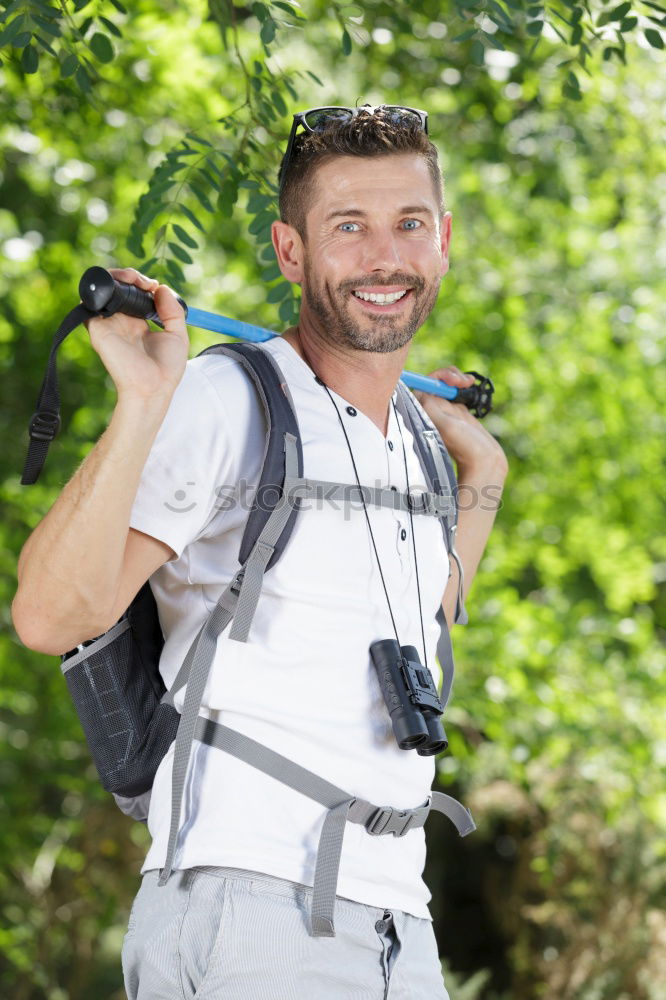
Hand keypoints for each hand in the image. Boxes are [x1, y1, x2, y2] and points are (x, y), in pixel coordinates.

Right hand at [85, 267, 188, 401]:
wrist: (152, 388)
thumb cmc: (165, 370)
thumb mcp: (178, 335)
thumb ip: (173, 311)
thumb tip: (162, 287)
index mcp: (138, 324)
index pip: (135, 295)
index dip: (143, 284)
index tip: (155, 286)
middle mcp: (121, 322)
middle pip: (119, 289)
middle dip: (131, 276)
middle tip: (145, 282)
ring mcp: (109, 324)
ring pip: (105, 291)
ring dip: (117, 277)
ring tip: (133, 278)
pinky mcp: (99, 328)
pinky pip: (92, 303)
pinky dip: (103, 288)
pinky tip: (121, 286)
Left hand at [413, 365, 507, 477]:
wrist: (485, 461)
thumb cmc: (466, 447)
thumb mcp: (447, 427)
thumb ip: (432, 408)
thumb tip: (422, 391)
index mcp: (424, 415)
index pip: (423, 385)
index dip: (439, 376)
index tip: (455, 381)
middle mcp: (432, 412)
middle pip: (435, 382)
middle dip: (450, 375)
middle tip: (465, 381)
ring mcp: (446, 411)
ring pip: (446, 384)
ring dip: (457, 378)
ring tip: (469, 382)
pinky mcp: (458, 411)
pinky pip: (455, 390)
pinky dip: (463, 384)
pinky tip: (471, 385)